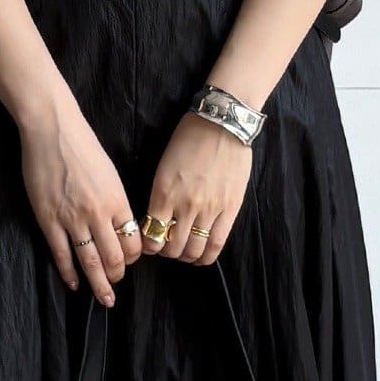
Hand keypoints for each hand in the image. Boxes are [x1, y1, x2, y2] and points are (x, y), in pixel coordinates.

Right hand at [20, 100, 141, 304]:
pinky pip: (62, 255)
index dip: (133, 258)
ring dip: (99, 284)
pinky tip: (75, 284)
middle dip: (118, 275)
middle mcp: (98, 214)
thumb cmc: (83, 146)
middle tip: (116, 283)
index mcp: (117, 201)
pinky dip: (69, 273)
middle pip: (115, 258)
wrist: (52, 130)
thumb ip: (115, 201)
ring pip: (90, 262)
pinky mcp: (49, 220)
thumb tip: (119, 225)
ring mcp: (72, 219)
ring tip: (104, 297)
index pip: (133, 242)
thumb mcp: (110, 174)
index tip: (129, 261)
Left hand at [142, 112, 253, 265]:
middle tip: (168, 248)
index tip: (151, 244)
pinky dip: (207, 256)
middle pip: (171, 247)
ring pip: (194, 249)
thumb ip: (160, 195)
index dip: (149, 246)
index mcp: (163, 192)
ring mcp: (209, 209)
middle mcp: (184, 205)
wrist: (222, 123)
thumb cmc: (189, 138)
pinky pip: (217, 243)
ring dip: (186, 256)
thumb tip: (157, 220)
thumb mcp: (164, 166)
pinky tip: (202, 257)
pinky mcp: (230, 208)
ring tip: (185, 252)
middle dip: (167, 253)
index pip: (151, 235)